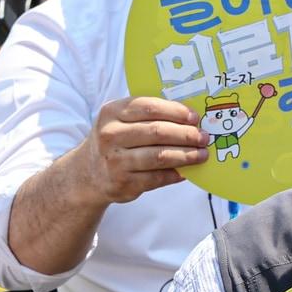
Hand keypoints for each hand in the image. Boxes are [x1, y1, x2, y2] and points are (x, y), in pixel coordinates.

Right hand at [78, 96, 210, 204]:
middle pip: (157, 132)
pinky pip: (156, 178)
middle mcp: (110, 135)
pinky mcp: (123, 183)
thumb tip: (189, 119)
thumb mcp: (120, 120)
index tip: (194, 118)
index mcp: (112, 112)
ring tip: (201, 154)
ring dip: (186, 156)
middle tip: (203, 137)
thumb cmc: (114, 141)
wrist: (87, 174)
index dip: (175, 112)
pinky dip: (175, 175)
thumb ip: (147, 115)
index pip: (149, 107)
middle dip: (186, 135)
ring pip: (159, 156)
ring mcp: (115, 161)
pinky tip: (186, 172)